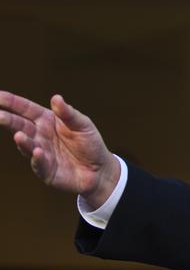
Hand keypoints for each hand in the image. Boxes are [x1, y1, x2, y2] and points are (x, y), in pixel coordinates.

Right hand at [0, 91, 119, 208]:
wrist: (100, 170)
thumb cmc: (90, 144)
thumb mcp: (83, 125)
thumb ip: (69, 113)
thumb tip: (56, 98)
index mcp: (47, 120)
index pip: (26, 109)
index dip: (12, 102)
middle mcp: (39, 135)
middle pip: (20, 125)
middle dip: (8, 120)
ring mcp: (41, 153)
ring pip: (26, 145)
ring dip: (22, 141)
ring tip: (18, 135)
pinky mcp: (46, 170)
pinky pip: (39, 164)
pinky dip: (37, 158)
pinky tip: (37, 152)